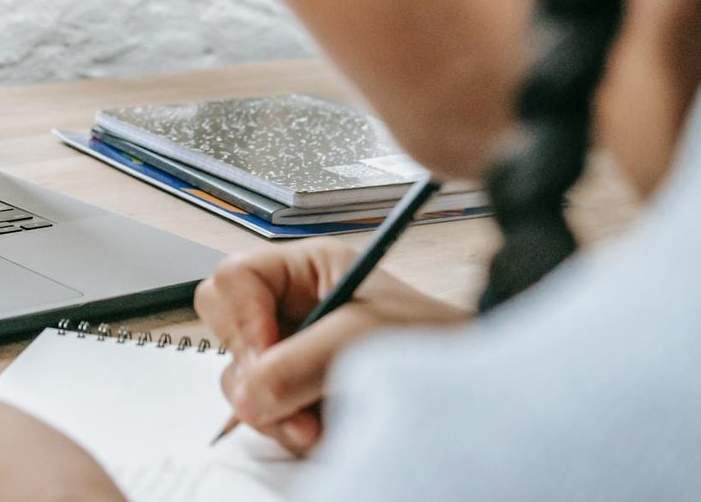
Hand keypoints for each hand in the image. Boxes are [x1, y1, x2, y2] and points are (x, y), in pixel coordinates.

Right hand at [196, 237, 468, 454]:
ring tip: (318, 425)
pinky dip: (285, 428)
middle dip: (252, 370)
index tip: (265, 356)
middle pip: (224, 328)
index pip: (234, 280)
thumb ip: (300, 362)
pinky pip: (261, 411)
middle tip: (285, 396)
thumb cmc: (434, 340)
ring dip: (273, 410)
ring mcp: (290, 351)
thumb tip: (248, 394)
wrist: (475, 394)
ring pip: (239, 378)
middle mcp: (290, 306)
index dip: (241, 320)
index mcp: (305, 269)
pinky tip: (321, 430)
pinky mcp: (296, 393)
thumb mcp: (364, 339)